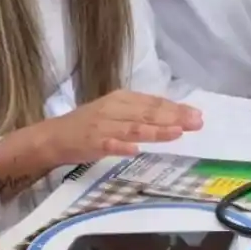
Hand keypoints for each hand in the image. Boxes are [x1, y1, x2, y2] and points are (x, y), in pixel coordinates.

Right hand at [44, 91, 202, 163]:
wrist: (52, 136)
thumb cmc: (90, 125)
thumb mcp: (117, 112)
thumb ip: (142, 113)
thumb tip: (175, 116)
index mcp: (121, 99)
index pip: (153, 103)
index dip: (176, 108)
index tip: (198, 114)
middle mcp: (113, 109)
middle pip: (147, 113)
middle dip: (174, 118)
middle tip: (197, 123)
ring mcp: (102, 126)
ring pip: (133, 128)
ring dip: (155, 130)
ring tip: (176, 132)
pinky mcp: (91, 143)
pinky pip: (109, 145)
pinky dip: (122, 146)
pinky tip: (135, 150)